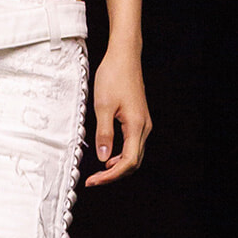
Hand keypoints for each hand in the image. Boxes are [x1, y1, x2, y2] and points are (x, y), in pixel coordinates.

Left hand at [84, 45, 150, 186]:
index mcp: (136, 126)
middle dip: (114, 174)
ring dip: (117, 166)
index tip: (95, 180)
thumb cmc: (114, 76)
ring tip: (99, 171)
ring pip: (134, 154)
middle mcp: (144, 127)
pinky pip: (132, 144)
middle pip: (133, 162)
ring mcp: (143, 123)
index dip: (111, 175)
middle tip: (94, 180)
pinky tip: (108, 155)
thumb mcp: (103, 106)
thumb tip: (103, 157)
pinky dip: (121, 154)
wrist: (124, 57)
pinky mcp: (138, 119)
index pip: (128, 161)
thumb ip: (104, 134)